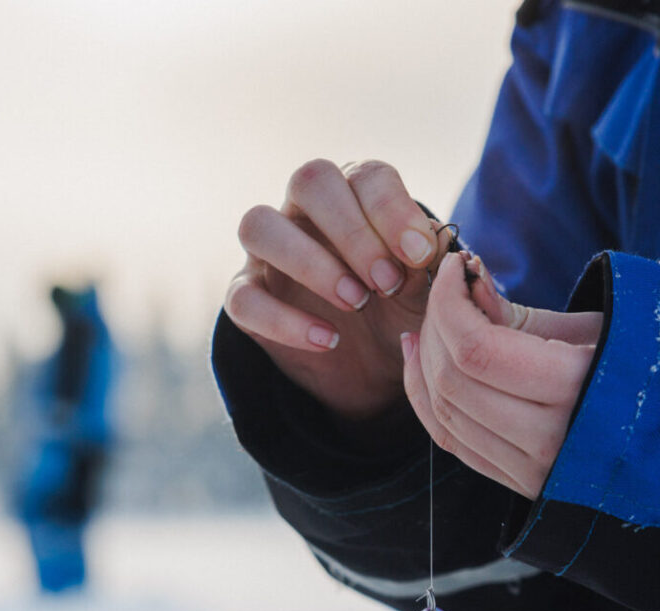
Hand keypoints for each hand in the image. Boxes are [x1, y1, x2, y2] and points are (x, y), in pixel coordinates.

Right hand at [224, 159, 455, 418]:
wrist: (371, 369)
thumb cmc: (398, 313)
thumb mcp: (425, 291)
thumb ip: (430, 263)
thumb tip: (433, 240)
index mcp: (354, 196)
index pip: (364, 176)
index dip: (391, 210)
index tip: (418, 257)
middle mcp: (304, 212)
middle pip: (309, 181)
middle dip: (352, 231)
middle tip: (385, 282)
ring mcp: (268, 253)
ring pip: (260, 226)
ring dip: (310, 262)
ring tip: (354, 303)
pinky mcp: (247, 297)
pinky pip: (243, 298)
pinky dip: (283, 320)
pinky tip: (327, 340)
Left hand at [400, 252, 601, 498]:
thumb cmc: (640, 367)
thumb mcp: (595, 331)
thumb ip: (522, 316)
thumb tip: (465, 280)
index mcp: (575, 390)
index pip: (477, 349)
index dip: (449, 303)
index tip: (450, 268)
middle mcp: (547, 439)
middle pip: (452, 380)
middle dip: (434, 327)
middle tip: (440, 294)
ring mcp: (530, 470)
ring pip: (443, 414)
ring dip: (422, 364)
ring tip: (424, 325)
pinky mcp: (517, 483)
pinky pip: (451, 441)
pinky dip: (425, 401)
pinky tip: (420, 364)